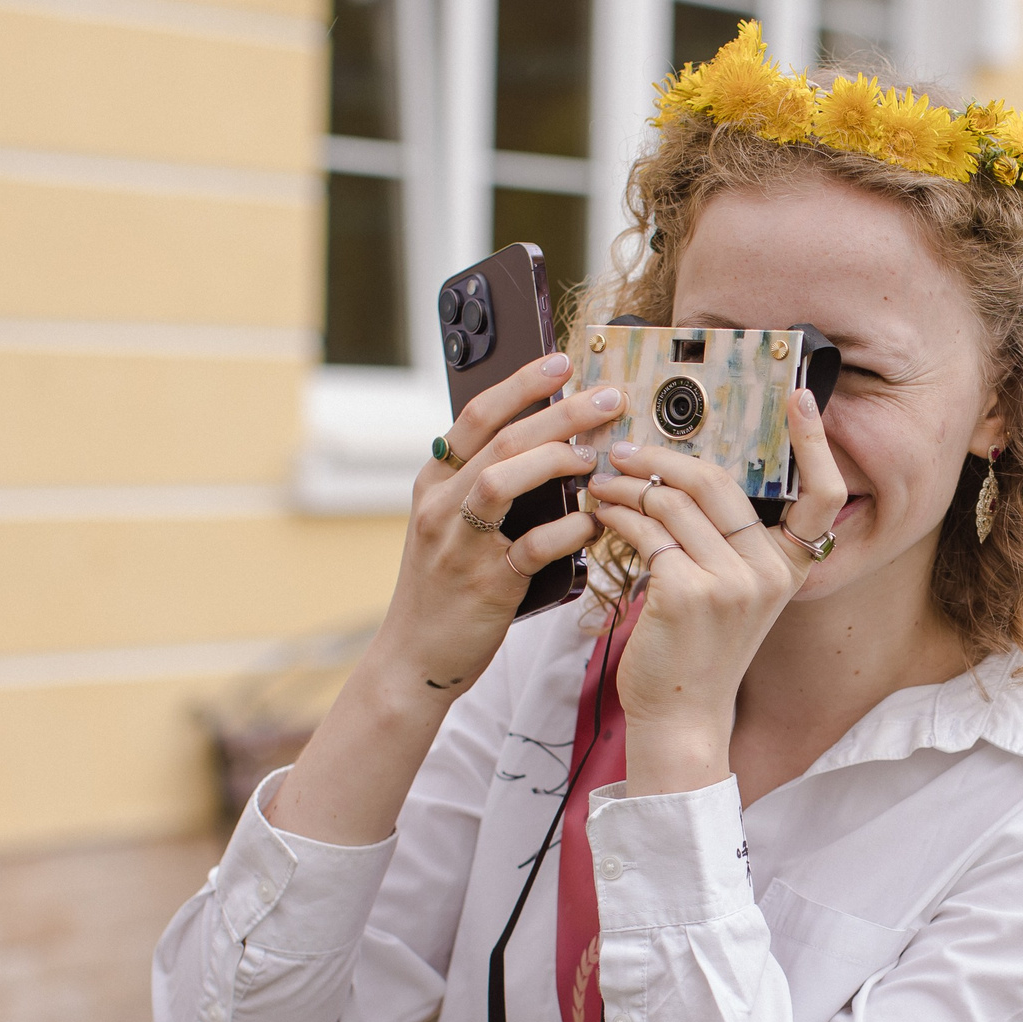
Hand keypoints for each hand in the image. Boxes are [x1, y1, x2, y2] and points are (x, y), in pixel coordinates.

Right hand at [372, 353, 622, 704]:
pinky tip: (592, 523)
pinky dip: (567, 530)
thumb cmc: (446, 589)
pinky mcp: (485, 583)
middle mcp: (440, 504)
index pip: (476, 415)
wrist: (416, 658)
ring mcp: (458, 543)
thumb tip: (554, 445)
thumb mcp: (453, 527)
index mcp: (435, 482)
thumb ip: (490, 487)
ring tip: (594, 457)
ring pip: (502, 479)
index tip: (562, 363)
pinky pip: (531, 546)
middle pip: (500, 438)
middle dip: (558, 412)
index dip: (520, 384)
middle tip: (606, 398)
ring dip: (554, 460)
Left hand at [583, 387, 846, 794]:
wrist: (680, 715)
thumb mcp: (734, 594)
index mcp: (790, 567)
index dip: (816, 442)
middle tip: (625, 450)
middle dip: (664, 458)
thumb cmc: (698, 651)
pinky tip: (599, 514)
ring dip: (627, 486)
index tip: (801, 395)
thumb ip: (726, 541)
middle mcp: (769, 571)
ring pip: (672, 502)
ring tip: (600, 484)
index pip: (824, 495)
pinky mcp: (688, 591)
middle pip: (719, 482)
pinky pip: (646, 531)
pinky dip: (616, 515)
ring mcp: (732, 582)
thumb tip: (680, 475)